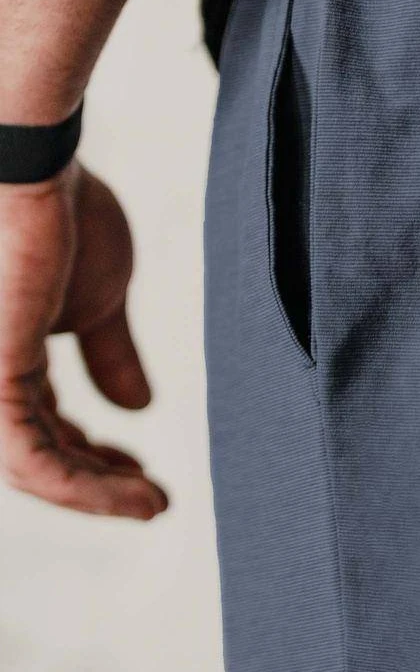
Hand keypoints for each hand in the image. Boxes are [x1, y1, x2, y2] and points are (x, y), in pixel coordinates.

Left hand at [0, 157, 168, 519]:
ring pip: (32, 469)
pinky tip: (136, 496)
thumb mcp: (100, 298)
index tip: (146, 471)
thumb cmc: (61, 216)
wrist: (30, 165)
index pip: (45, 423)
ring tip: (153, 506)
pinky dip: (87, 487)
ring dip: (97, 495)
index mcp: (10, 352)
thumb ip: (110, 354)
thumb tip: (139, 406)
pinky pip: (31, 460)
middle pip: (37, 452)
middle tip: (149, 498)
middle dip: (94, 481)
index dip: (94, 454)